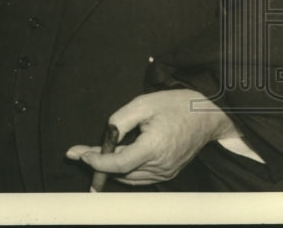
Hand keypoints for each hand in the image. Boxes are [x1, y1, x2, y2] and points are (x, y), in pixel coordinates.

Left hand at [65, 90, 239, 185]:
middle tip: (77, 152)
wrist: (205, 116)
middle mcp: (161, 165)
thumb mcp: (142, 104)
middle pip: (121, 172)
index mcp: (154, 148)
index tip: (81, 154)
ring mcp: (166, 172)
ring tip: (90, 153)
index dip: (98, 161)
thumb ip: (119, 120)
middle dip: (97, 163)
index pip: (120, 164)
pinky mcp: (168, 172)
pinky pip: (140, 177)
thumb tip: (105, 135)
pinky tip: (111, 159)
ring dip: (109, 167)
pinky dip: (124, 170)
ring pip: (129, 177)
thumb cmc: (175, 106)